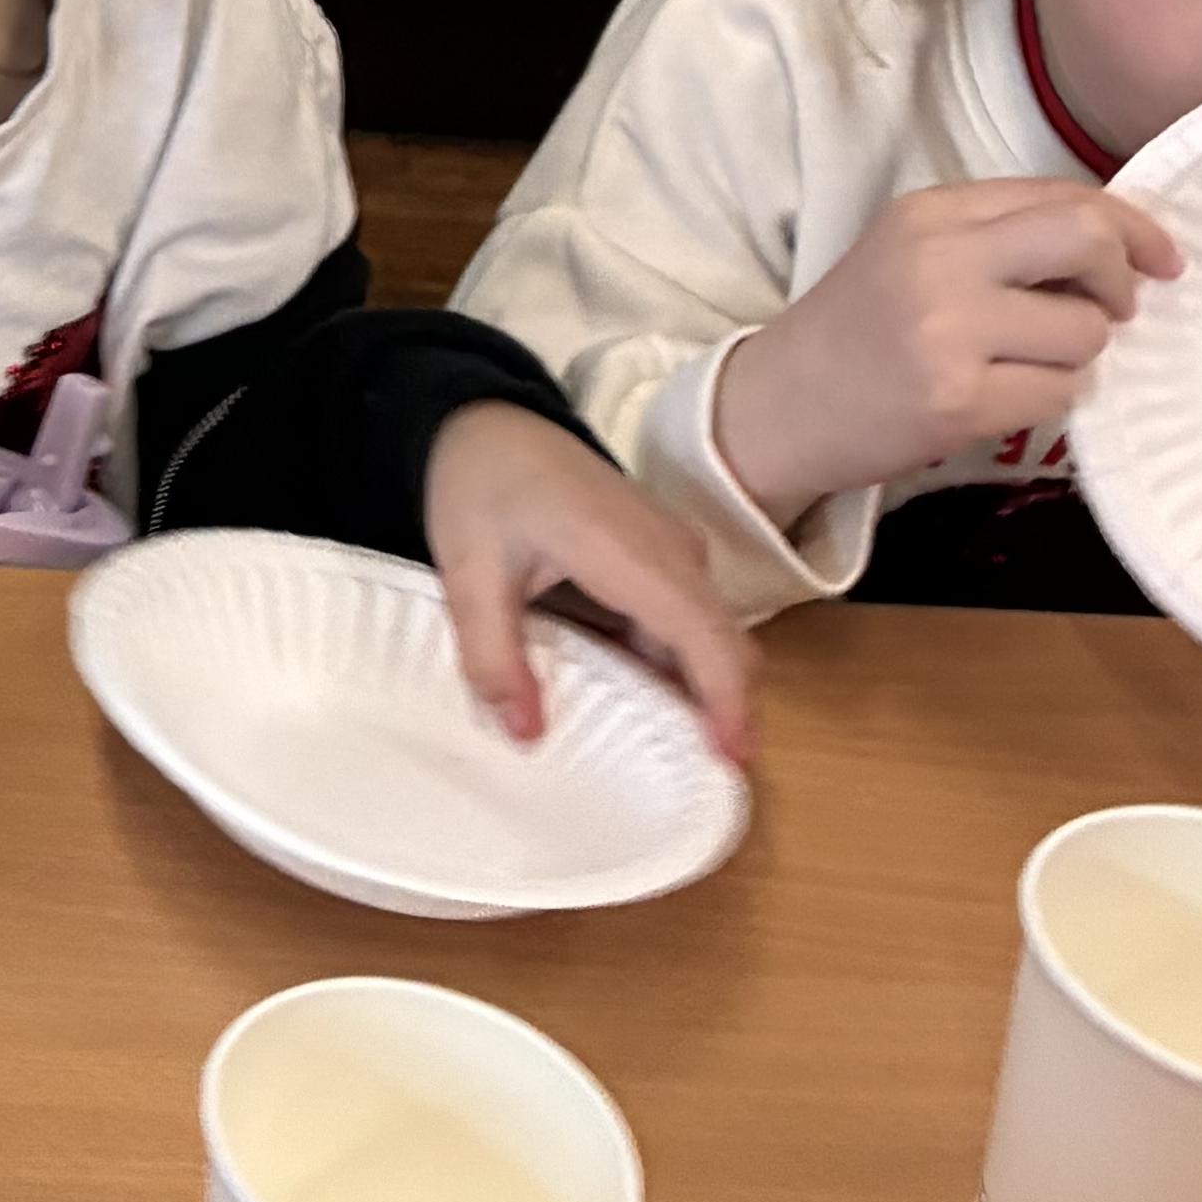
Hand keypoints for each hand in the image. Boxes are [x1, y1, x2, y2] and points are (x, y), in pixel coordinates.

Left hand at [421, 402, 754, 758]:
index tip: (734, 761)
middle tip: (703, 779)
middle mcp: (671, 551)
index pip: (704, 635)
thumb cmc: (481, 484)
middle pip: (724, 644)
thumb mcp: (468, 571)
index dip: (726, 701)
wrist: (487, 421)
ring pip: (710, 636)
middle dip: (725, 711)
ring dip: (700, 692)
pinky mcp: (662, 556)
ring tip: (675, 756)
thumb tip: (525, 733)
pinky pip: (688, 620)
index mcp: (631, 552)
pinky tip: (644, 701)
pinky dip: (678, 665)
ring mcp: (673, 550)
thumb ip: (493, 655)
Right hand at [709, 179, 1179, 531]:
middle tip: (1113, 310)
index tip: (1159, 258)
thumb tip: (1118, 246)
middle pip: (1087, 239)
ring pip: (1086, 331)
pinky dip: (1051, 400)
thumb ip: (1000, 236)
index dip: (1132, 226)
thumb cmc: (857, 328)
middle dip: (1122, 279)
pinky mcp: (956, 398)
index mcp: (932, 210)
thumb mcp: (914, 251)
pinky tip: (1003, 397)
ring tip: (1025, 364)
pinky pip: (1061, 393)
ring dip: (1078, 355)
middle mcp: (939, 257)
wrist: (778, 404)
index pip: (1065, 195)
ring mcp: (946, 328)